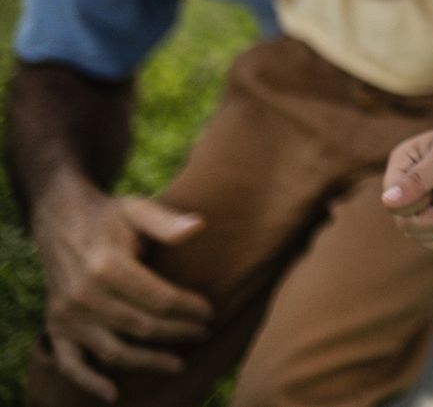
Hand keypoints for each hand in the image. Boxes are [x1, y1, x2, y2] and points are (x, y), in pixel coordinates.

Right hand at [36, 191, 211, 398]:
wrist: (60, 220)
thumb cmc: (109, 216)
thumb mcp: (137, 209)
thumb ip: (166, 222)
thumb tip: (198, 227)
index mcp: (107, 267)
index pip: (158, 299)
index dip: (188, 309)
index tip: (210, 312)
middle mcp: (84, 296)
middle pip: (141, 327)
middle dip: (178, 334)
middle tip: (204, 334)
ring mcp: (67, 317)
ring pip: (114, 351)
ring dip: (148, 362)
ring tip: (179, 362)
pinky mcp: (55, 328)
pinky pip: (71, 364)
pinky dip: (89, 383)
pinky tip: (114, 393)